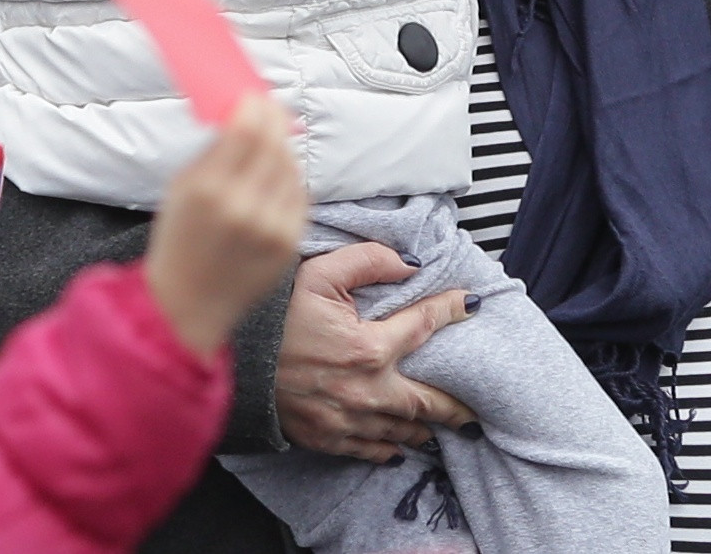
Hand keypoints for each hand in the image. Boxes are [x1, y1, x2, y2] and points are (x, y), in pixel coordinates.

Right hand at [144, 97, 310, 358]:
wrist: (187, 305)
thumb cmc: (179, 240)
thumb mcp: (181, 188)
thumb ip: (213, 150)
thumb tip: (242, 111)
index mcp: (208, 190)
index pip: (247, 130)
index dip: (256, 106)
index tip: (255, 96)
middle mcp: (243, 207)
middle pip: (274, 144)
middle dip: (274, 120)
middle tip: (270, 109)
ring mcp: (270, 227)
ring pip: (291, 167)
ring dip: (282, 149)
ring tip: (268, 147)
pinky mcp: (288, 243)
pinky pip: (298, 195)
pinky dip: (289, 181)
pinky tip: (274, 180)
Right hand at [273, 240, 475, 459]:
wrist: (233, 362)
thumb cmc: (275, 315)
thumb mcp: (320, 273)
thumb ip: (369, 261)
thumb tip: (408, 265)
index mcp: (368, 347)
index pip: (424, 326)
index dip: (451, 310)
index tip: (470, 305)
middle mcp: (365, 391)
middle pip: (426, 402)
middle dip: (456, 407)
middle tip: (477, 413)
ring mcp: (347, 420)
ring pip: (400, 430)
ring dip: (425, 429)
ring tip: (445, 429)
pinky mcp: (326, 438)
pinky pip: (368, 450)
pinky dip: (388, 450)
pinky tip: (400, 448)